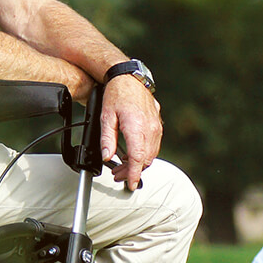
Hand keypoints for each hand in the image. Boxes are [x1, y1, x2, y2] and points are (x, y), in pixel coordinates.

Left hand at [100, 74, 161, 190]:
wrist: (128, 78)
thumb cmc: (116, 94)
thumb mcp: (105, 117)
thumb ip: (107, 139)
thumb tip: (107, 156)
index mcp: (136, 127)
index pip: (138, 158)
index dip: (134, 174)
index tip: (131, 185)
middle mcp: (150, 128)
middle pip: (145, 159)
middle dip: (133, 171)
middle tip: (118, 175)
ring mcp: (156, 126)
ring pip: (151, 154)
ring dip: (138, 163)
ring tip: (122, 166)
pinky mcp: (157, 124)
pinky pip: (154, 145)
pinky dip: (144, 154)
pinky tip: (131, 154)